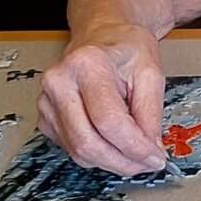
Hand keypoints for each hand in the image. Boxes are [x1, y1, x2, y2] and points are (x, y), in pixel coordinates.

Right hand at [38, 22, 166, 174]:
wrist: (103, 37)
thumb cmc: (125, 50)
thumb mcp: (151, 74)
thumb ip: (151, 114)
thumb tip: (150, 150)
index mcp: (86, 65)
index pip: (108, 121)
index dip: (134, 147)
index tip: (155, 158)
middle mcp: (59, 82)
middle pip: (88, 142)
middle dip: (122, 162)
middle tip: (147, 164)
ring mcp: (46, 102)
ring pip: (79, 152)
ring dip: (112, 162)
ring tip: (135, 155)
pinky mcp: (45, 118)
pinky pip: (72, 149)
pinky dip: (97, 155)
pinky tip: (114, 143)